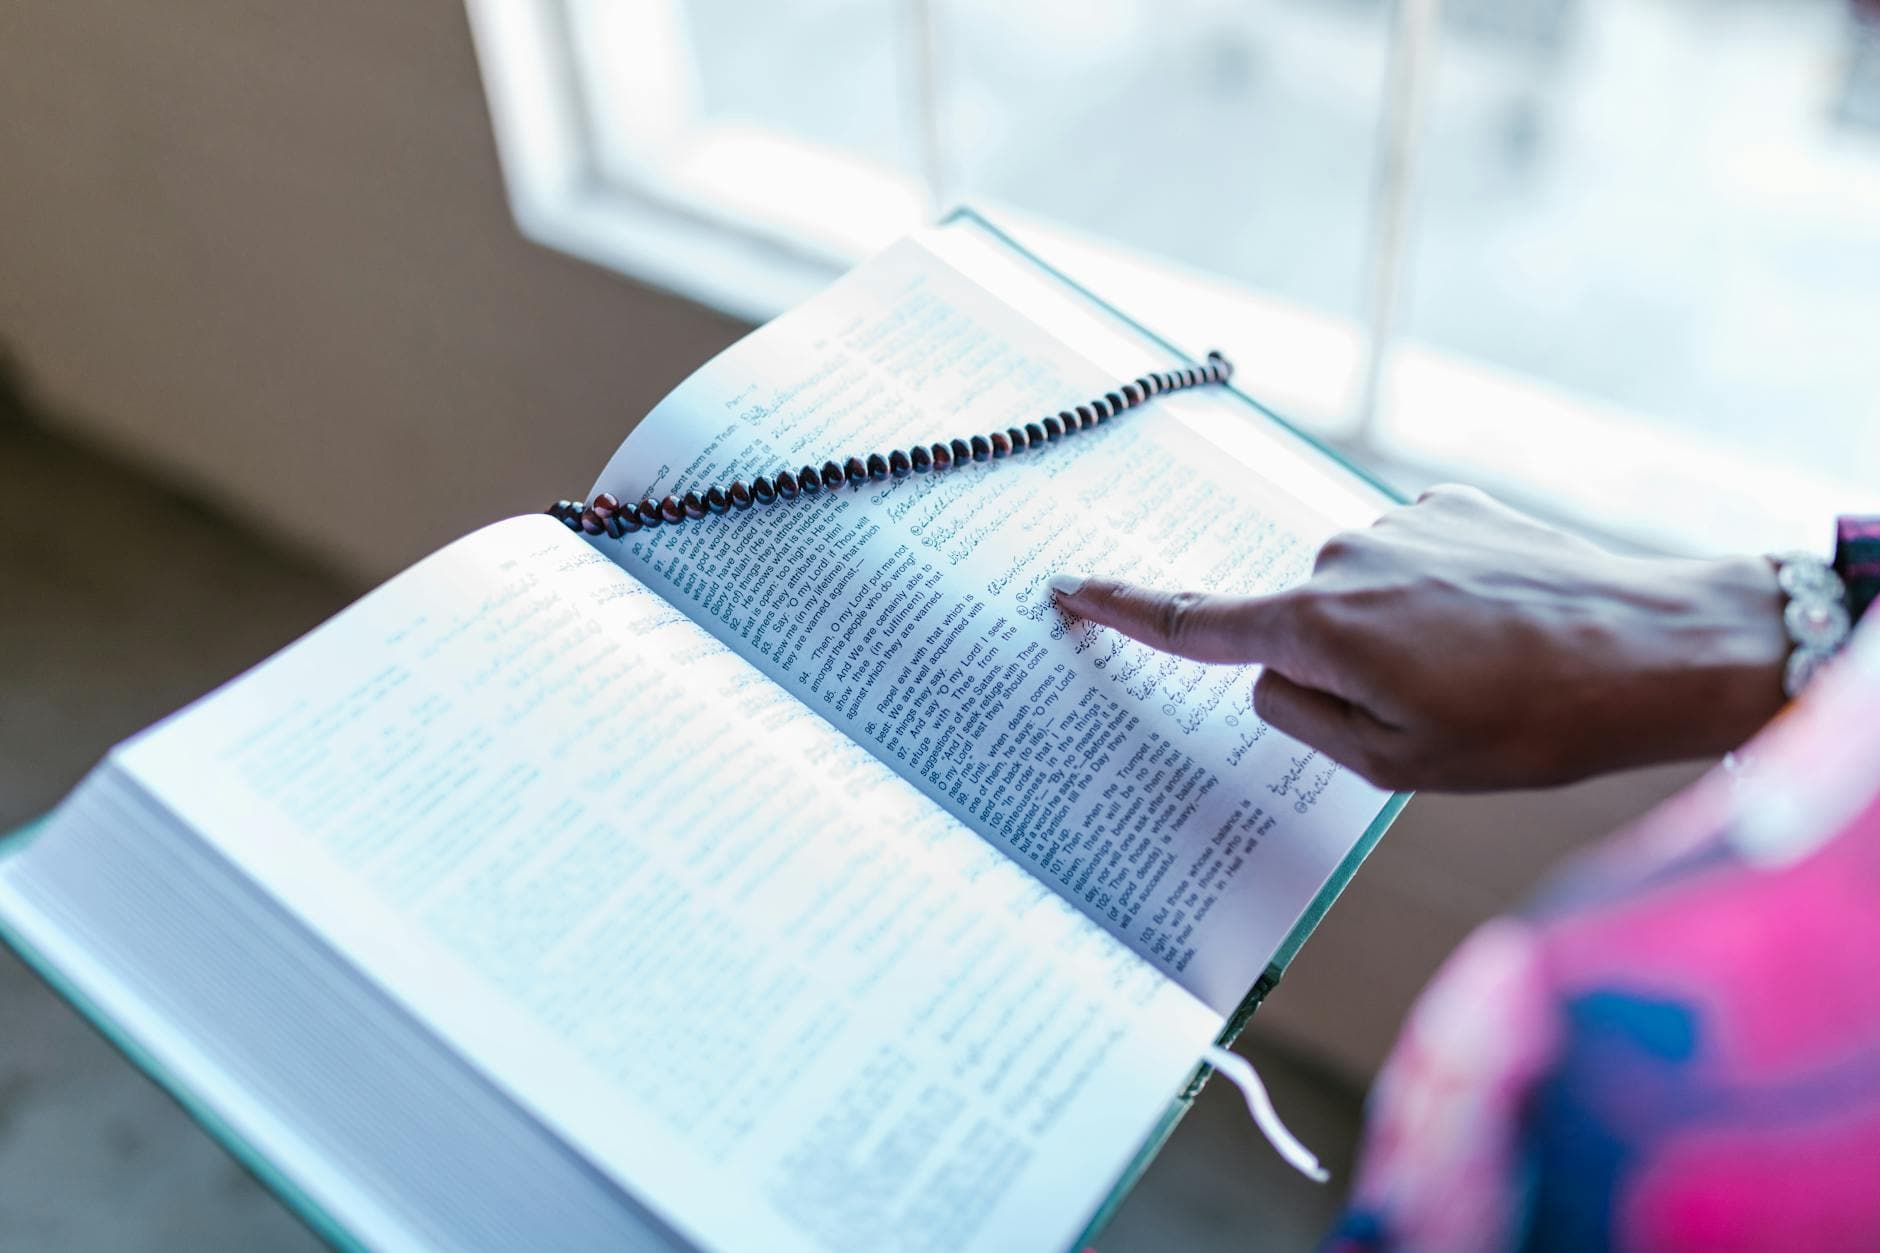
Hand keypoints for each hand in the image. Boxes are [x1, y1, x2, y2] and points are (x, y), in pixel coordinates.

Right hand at [1049, 485, 1788, 791]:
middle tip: (1431, 709)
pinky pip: (1406, 562)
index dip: (1122, 610)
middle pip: (1292, 626)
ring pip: (1354, 598)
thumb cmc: (1529, 726)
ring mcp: (1397, 522)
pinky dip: (1434, 599)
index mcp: (1318, 626)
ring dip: (1395, 634)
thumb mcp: (1395, 765)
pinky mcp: (1449, 503)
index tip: (1067, 591)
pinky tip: (1499, 627)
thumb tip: (1271, 675)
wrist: (1656, 648)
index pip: (1194, 623)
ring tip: (1483, 670)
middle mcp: (1342, 556)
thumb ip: (1304, 718)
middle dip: (1335, 669)